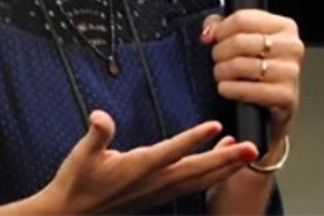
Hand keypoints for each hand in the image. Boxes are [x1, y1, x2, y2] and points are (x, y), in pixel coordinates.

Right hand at [38, 111, 258, 213]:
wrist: (71, 212)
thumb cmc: (76, 180)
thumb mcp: (82, 154)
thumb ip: (96, 134)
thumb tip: (99, 117)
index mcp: (138, 168)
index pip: (172, 152)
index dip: (194, 139)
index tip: (215, 126)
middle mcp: (153, 182)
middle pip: (196, 170)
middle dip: (226, 160)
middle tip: (253, 148)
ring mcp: (156, 191)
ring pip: (198, 181)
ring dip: (223, 168)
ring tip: (244, 153)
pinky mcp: (156, 195)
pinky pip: (190, 186)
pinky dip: (209, 176)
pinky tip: (217, 166)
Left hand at [200, 9, 304, 144]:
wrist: (275, 103)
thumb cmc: (258, 66)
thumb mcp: (242, 37)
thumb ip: (219, 25)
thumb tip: (208, 33)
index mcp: (284, 26)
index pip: (242, 19)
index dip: (221, 30)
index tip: (215, 38)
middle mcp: (292, 47)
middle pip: (239, 42)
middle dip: (219, 52)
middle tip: (218, 60)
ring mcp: (291, 72)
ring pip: (240, 65)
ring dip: (222, 72)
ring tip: (222, 74)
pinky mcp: (285, 96)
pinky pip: (246, 89)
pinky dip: (229, 89)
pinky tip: (226, 88)